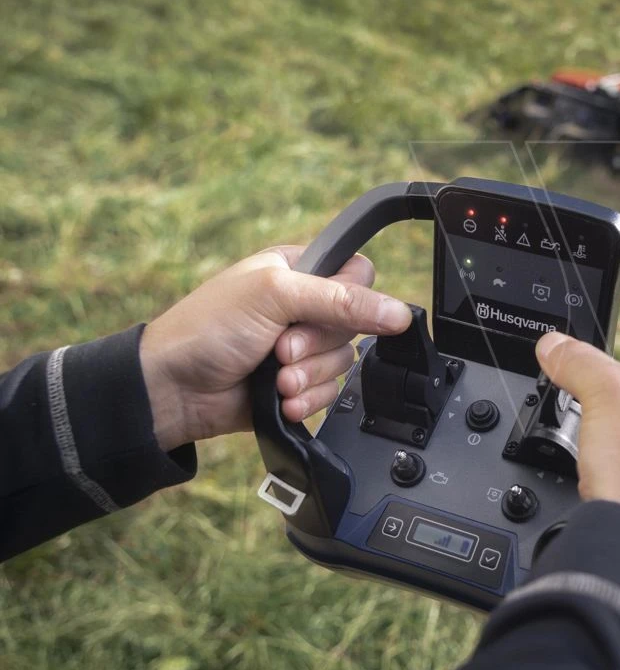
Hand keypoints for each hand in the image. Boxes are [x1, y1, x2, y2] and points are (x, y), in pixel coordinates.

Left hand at [140, 246, 411, 451]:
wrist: (172, 390)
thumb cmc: (207, 329)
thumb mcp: (275, 296)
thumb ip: (341, 300)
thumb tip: (399, 313)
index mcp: (298, 269)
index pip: (359, 275)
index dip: (353, 297)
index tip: (328, 312)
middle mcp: (303, 306)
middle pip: (356, 324)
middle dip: (318, 344)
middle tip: (281, 348)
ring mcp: (300, 348)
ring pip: (344, 362)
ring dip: (309, 376)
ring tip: (276, 378)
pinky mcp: (297, 385)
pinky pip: (329, 393)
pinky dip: (306, 400)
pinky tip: (280, 400)